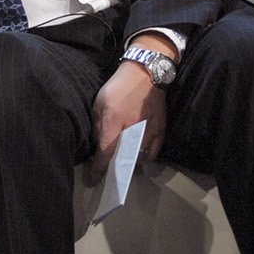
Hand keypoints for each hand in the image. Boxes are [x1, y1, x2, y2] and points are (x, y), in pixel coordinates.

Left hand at [87, 56, 167, 184]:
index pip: (105, 153)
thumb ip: (98, 125)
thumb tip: (97, 145)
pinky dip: (144, 158)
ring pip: (139, 158)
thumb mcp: (99, 103)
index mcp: (114, 122)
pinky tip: (136, 156)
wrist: (145, 74)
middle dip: (113, 169)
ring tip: (120, 163)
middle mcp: (133, 130)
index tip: (92, 180)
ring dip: (128, 163)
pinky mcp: (161, 130)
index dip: (98, 169)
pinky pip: (153, 153)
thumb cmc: (118, 87)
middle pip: (123, 159)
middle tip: (106, 173)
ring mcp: (150, 131)